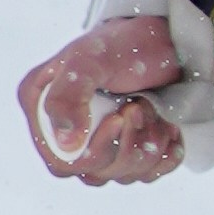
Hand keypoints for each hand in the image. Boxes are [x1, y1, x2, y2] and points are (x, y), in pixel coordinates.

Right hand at [21, 0, 200, 183]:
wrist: (166, 39)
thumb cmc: (123, 43)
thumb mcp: (90, 59)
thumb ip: (68, 95)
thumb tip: (66, 144)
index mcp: (44, 110)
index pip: (61, 162)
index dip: (92, 153)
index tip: (119, 118)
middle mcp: (67, 132)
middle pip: (94, 173)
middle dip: (126, 145)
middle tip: (140, 105)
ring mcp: (99, 142)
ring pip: (122, 175)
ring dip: (148, 146)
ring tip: (153, 107)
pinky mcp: (130, 147)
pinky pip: (147, 175)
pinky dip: (164, 155)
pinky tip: (169, 128)